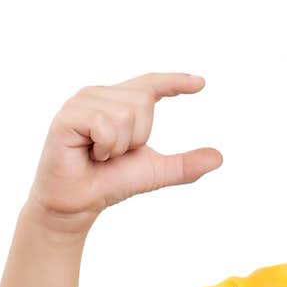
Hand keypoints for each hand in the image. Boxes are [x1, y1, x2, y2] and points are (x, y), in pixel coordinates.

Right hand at [24, 71, 222, 231]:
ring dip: (120, 145)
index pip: (150, 84)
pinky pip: (105, 124)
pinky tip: (90, 154)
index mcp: (117, 102)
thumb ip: (184, 163)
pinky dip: (106, 146)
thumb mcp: (155, 171)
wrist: (78, 205)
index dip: (175, 82)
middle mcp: (99, 95)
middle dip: (138, 137)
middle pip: (144, 102)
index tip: (201, 84)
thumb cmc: (109, 183)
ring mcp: (81, 102)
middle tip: (114, 154)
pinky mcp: (67, 116)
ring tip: (100, 155)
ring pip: (126, 114)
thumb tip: (219, 157)